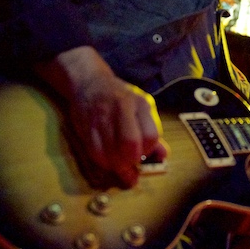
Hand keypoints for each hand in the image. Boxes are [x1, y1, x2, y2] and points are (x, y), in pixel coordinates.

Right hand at [36, 46, 166, 187]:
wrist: (89, 82)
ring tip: (120, 166)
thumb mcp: (140, 107)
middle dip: (131, 161)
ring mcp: (102, 117)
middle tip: (131, 164)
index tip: (144, 154)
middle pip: (130, 144)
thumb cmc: (119, 97)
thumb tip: (163, 156)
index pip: (150, 135)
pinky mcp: (85, 126)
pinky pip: (95, 152)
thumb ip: (150, 131)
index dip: (148, 151)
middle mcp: (121, 109)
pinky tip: (108, 160)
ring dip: (117, 165)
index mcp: (140, 104)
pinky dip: (103, 162)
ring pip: (110, 152)